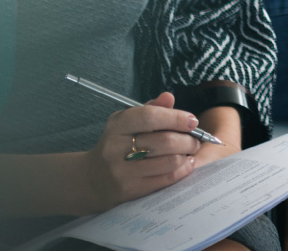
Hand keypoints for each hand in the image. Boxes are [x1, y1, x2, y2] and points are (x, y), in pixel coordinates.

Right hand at [76, 92, 202, 210]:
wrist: (91, 179)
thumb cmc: (116, 145)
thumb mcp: (126, 122)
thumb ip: (150, 108)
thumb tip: (168, 97)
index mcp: (117, 126)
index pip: (150, 117)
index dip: (176, 117)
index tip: (192, 121)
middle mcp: (116, 149)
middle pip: (165, 141)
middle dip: (188, 139)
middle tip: (196, 140)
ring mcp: (122, 172)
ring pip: (169, 161)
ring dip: (187, 155)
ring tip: (190, 151)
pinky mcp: (130, 190)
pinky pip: (166, 179)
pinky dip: (183, 170)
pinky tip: (184, 164)